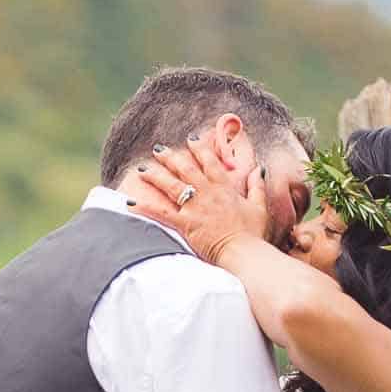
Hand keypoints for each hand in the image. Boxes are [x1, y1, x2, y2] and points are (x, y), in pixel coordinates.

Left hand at [134, 126, 268, 263]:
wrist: (243, 252)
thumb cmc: (253, 233)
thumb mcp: (259, 206)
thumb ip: (256, 186)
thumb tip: (257, 169)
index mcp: (224, 188)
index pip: (209, 162)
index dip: (199, 148)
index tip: (190, 139)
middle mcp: (207, 193)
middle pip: (185, 169)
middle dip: (170, 157)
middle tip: (158, 149)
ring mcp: (195, 208)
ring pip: (171, 185)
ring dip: (155, 175)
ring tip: (142, 169)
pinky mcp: (185, 224)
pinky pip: (161, 213)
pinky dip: (145, 207)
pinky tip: (130, 201)